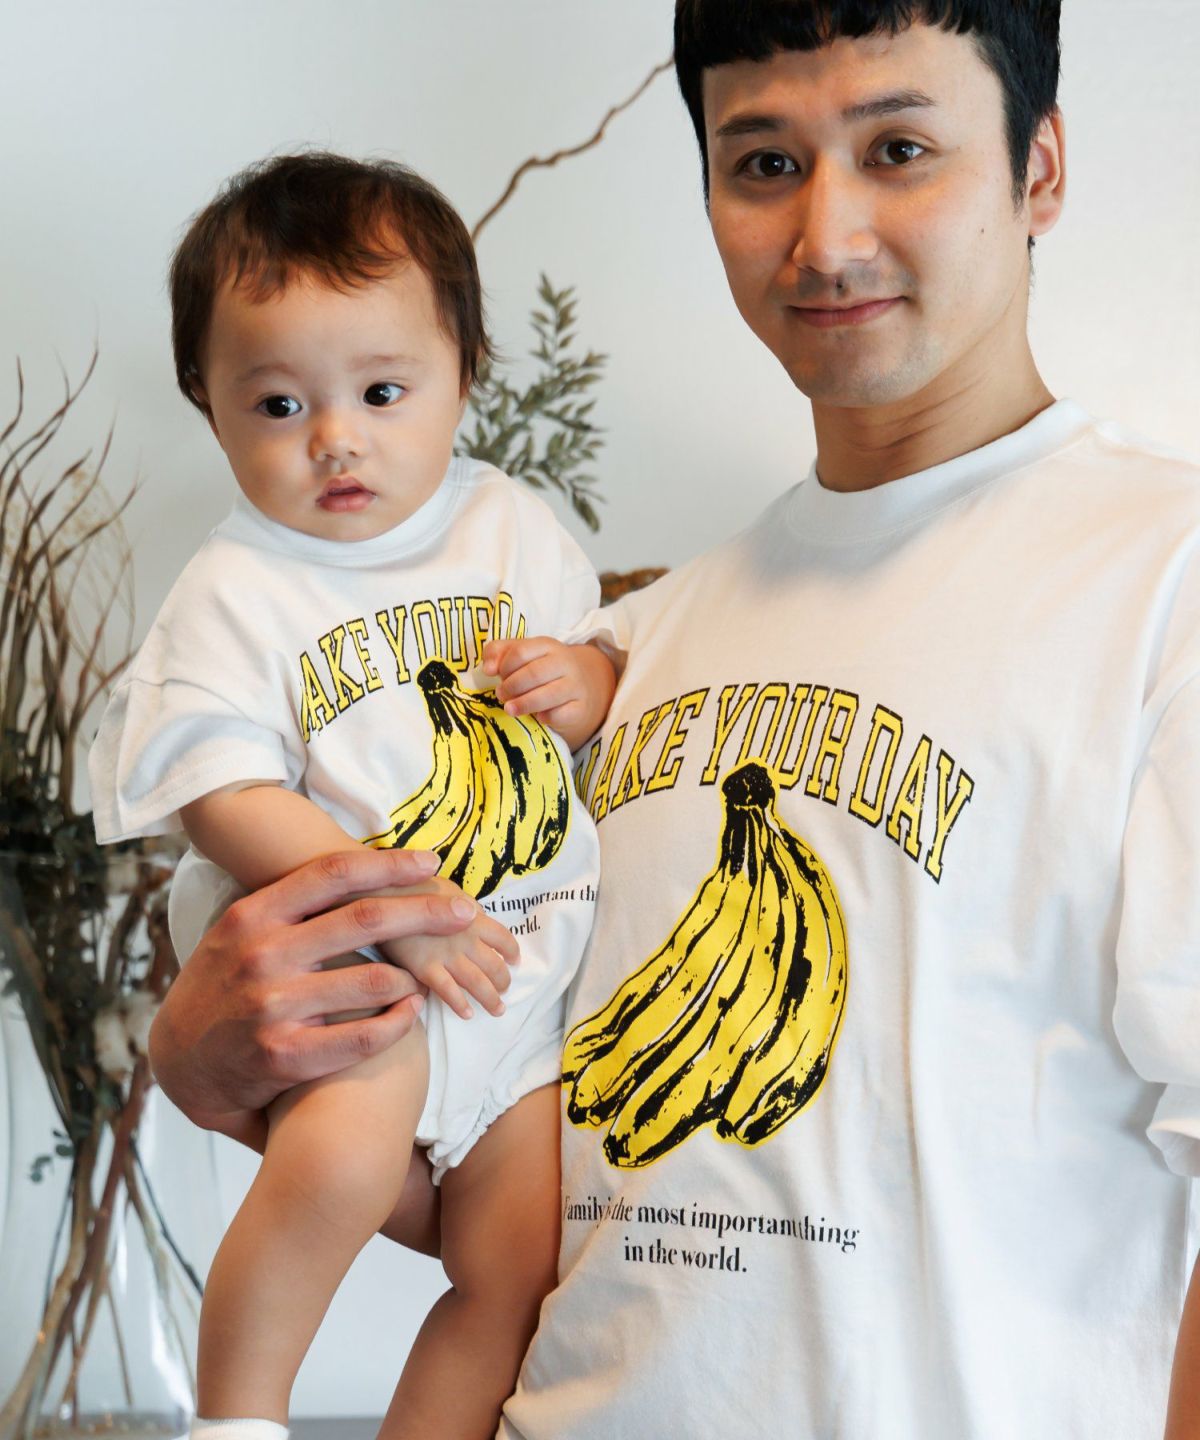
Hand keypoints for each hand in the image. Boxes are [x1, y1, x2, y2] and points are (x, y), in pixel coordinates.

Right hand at [148, 848, 486, 1132]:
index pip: (333, 874)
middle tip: (464, 910)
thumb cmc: (225, 985)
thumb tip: (357, 864)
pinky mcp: (283, 1055)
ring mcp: (272, 1006)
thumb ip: (290, 903)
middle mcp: (262, 954)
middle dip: (426, 911)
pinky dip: (399, 1021)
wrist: (179, 1063)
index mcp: (254, 914)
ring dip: (414, 977)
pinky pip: (364, 1036)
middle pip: (365, 919)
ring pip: (374, 981)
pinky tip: (412, 1012)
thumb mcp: (241, 930)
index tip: (431, 862)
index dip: (390, 864)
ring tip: (432, 976)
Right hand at [377, 876, 519, 1018]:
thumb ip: (465, 906)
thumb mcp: (449, 889)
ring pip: (478, 984)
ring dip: (491, 999)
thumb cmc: (416, 887)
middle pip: (495, 966)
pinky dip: (460, 1005)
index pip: (504, 939)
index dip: (512, 952)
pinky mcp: (425, 969)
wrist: (384, 894)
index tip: (514, 961)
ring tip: (497, 1009)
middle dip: (504, 981)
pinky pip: (448, 992)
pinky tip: (467, 1013)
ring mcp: (447, 956)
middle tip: (504, 990)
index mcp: (474, 917)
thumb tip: (477, 915)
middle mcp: (466, 939)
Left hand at [483, 635, 615, 750]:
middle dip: (512, 686)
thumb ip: (498, 653)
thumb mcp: (521, 655)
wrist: (580, 686)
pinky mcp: (580, 707)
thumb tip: (488, 668)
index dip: (504, 666)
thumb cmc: (541, 670)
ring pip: (548, 695)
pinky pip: (561, 714)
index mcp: (547, 645)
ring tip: (509, 709)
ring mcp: (575, 685)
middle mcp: (564, 662)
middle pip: (534, 673)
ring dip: (523, 704)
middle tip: (501, 695)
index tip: (498, 676)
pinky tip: (539, 717)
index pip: (520, 651)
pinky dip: (546, 717)